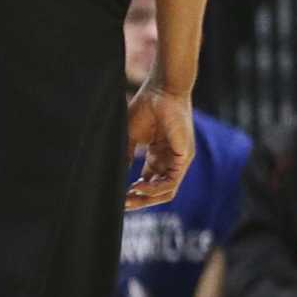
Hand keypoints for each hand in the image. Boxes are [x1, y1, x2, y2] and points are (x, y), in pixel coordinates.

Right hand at [125, 84, 194, 208]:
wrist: (161, 91)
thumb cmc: (146, 108)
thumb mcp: (129, 136)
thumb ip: (125, 156)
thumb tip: (113, 175)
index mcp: (157, 155)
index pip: (148, 182)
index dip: (134, 193)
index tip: (118, 198)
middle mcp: (169, 160)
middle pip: (158, 191)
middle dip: (140, 201)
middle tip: (122, 205)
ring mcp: (179, 160)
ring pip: (167, 191)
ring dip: (147, 198)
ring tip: (128, 198)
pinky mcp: (184, 157)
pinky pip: (171, 181)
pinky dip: (155, 188)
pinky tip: (138, 186)